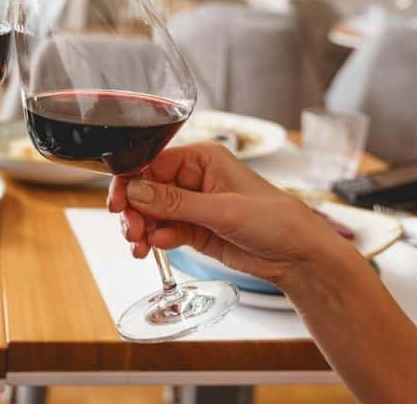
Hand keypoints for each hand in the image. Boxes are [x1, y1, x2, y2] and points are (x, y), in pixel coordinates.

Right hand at [108, 142, 356, 290]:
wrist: (299, 257)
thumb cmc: (276, 220)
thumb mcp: (223, 209)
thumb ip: (176, 202)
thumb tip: (136, 190)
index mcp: (202, 158)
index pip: (151, 164)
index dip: (130, 182)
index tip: (118, 203)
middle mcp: (193, 178)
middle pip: (145, 189)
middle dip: (133, 210)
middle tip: (131, 232)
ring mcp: (192, 205)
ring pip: (150, 213)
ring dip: (140, 229)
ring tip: (140, 246)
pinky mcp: (193, 229)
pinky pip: (162, 231)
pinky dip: (153, 240)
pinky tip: (154, 248)